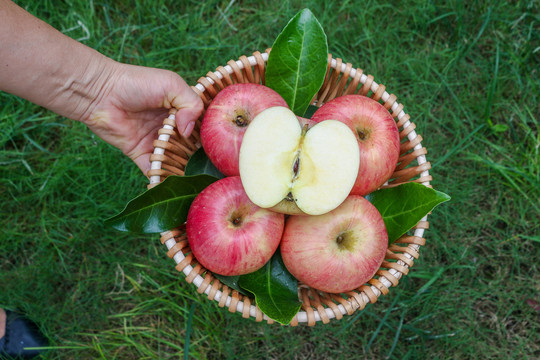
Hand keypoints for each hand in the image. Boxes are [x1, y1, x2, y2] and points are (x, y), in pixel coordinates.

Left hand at [83, 62, 202, 174]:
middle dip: (197, 154)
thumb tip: (189, 131)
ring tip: (196, 177)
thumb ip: (191, 104)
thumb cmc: (136, 83)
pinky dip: (162, 178)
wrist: (101, 93)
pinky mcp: (140, 153)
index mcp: (179, 109)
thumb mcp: (171, 84)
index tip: (218, 142)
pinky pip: (155, 169)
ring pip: (174, 158)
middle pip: (189, 145)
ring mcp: (155, 141)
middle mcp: (170, 126)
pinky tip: (174, 184)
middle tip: (210, 164)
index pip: (200, 124)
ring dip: (183, 167)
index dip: (208, 133)